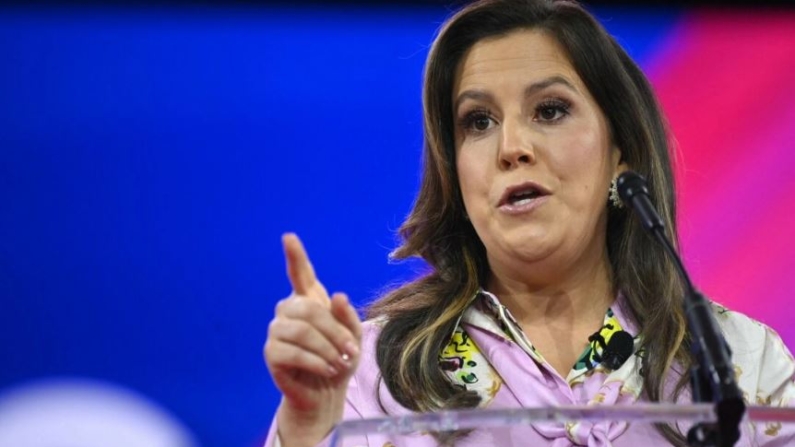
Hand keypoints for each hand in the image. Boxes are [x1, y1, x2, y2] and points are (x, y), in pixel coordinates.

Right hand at [264, 233, 361, 446]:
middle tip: (351, 352)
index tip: (289, 237)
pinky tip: (327, 370)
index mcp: (309, 300)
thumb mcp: (354, 338)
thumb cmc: (339, 360)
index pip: (300, 274)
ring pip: (302, 332)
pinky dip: (315, 362)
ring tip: (340, 363)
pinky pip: (293, 352)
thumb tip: (337, 295)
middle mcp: (288, 310)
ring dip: (327, 349)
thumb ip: (347, 316)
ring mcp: (277, 330)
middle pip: (309, 309)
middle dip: (335, 331)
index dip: (295, 256)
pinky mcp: (271, 352)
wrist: (326, 393)